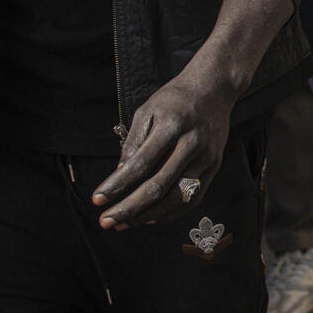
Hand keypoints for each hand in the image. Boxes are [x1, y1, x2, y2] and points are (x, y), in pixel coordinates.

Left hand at [93, 66, 232, 229]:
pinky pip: (193, 197)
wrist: (214, 88)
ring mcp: (206, 157)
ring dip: (149, 215)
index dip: (118, 185)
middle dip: (130, 208)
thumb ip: (133, 143)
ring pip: (177, 196)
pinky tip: (152, 218)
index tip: (97, 199)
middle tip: (107, 222)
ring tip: (126, 223)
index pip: (141, 163)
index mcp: (171, 126)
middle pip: (158, 185)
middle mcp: (191, 143)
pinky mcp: (214, 165)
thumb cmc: (175, 99)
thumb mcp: (147, 111)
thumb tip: (119, 175)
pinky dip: (172, 212)